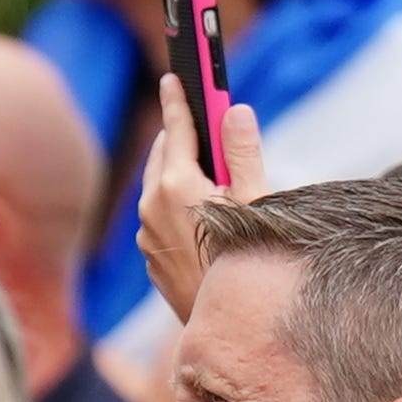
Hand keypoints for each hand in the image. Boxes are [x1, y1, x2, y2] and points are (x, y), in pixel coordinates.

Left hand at [135, 79, 266, 326]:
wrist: (222, 325)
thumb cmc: (244, 262)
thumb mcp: (255, 203)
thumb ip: (242, 153)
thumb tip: (235, 111)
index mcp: (176, 185)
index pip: (176, 128)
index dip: (178, 99)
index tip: (174, 77)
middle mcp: (151, 206)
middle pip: (163, 154)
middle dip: (180, 133)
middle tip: (198, 118)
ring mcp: (146, 233)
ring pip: (157, 184)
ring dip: (176, 167)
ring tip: (201, 160)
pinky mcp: (148, 253)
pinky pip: (156, 214)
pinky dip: (172, 198)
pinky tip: (196, 205)